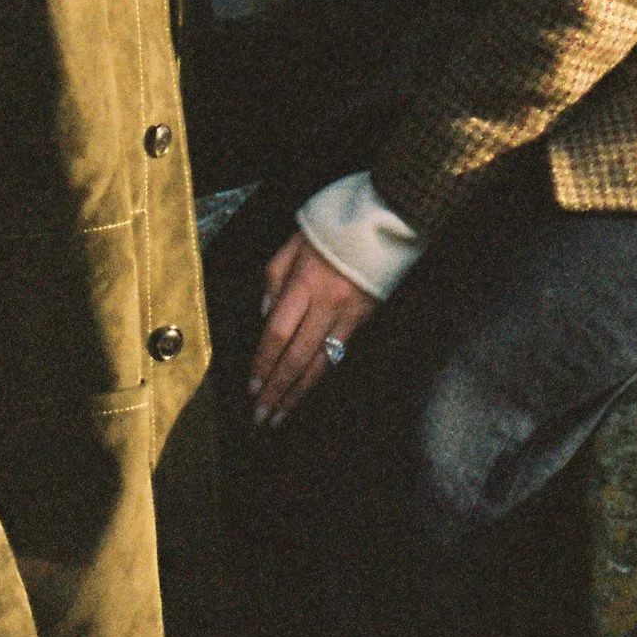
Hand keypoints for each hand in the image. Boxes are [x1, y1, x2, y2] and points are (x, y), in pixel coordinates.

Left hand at [250, 228, 374, 425]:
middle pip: (296, 356)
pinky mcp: (368, 319)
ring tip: (280, 417)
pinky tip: (310, 394)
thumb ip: (275, 274)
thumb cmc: (334, 223)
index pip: (278, 332)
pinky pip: (341, 355)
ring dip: (297, 394)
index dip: (263, 363)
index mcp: (306, 281)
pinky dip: (322, 378)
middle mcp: (328, 303)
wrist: (386, 218)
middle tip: (260, 417)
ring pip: (320, 365)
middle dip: (276, 390)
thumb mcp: (296, 239)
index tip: (250, 387)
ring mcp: (350, 315)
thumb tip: (263, 313)